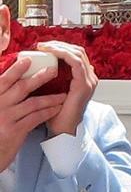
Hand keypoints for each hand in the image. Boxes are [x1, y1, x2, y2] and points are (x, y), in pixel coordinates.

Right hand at [0, 55, 67, 170]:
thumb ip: (2, 97)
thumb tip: (12, 82)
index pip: (3, 81)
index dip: (15, 70)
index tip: (27, 60)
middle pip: (20, 88)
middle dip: (39, 78)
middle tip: (53, 70)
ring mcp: (6, 119)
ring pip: (32, 103)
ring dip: (50, 97)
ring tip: (63, 94)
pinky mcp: (15, 131)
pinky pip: (35, 118)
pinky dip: (48, 112)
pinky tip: (57, 108)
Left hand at [36, 41, 96, 137]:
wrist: (63, 129)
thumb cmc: (56, 113)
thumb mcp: (55, 90)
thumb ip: (55, 78)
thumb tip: (43, 65)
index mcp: (84, 79)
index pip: (77, 55)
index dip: (62, 47)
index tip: (44, 47)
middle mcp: (90, 78)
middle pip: (79, 51)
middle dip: (60, 44)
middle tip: (43, 44)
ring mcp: (89, 81)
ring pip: (78, 54)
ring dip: (60, 47)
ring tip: (44, 47)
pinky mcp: (84, 85)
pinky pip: (75, 62)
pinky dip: (63, 54)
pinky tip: (51, 53)